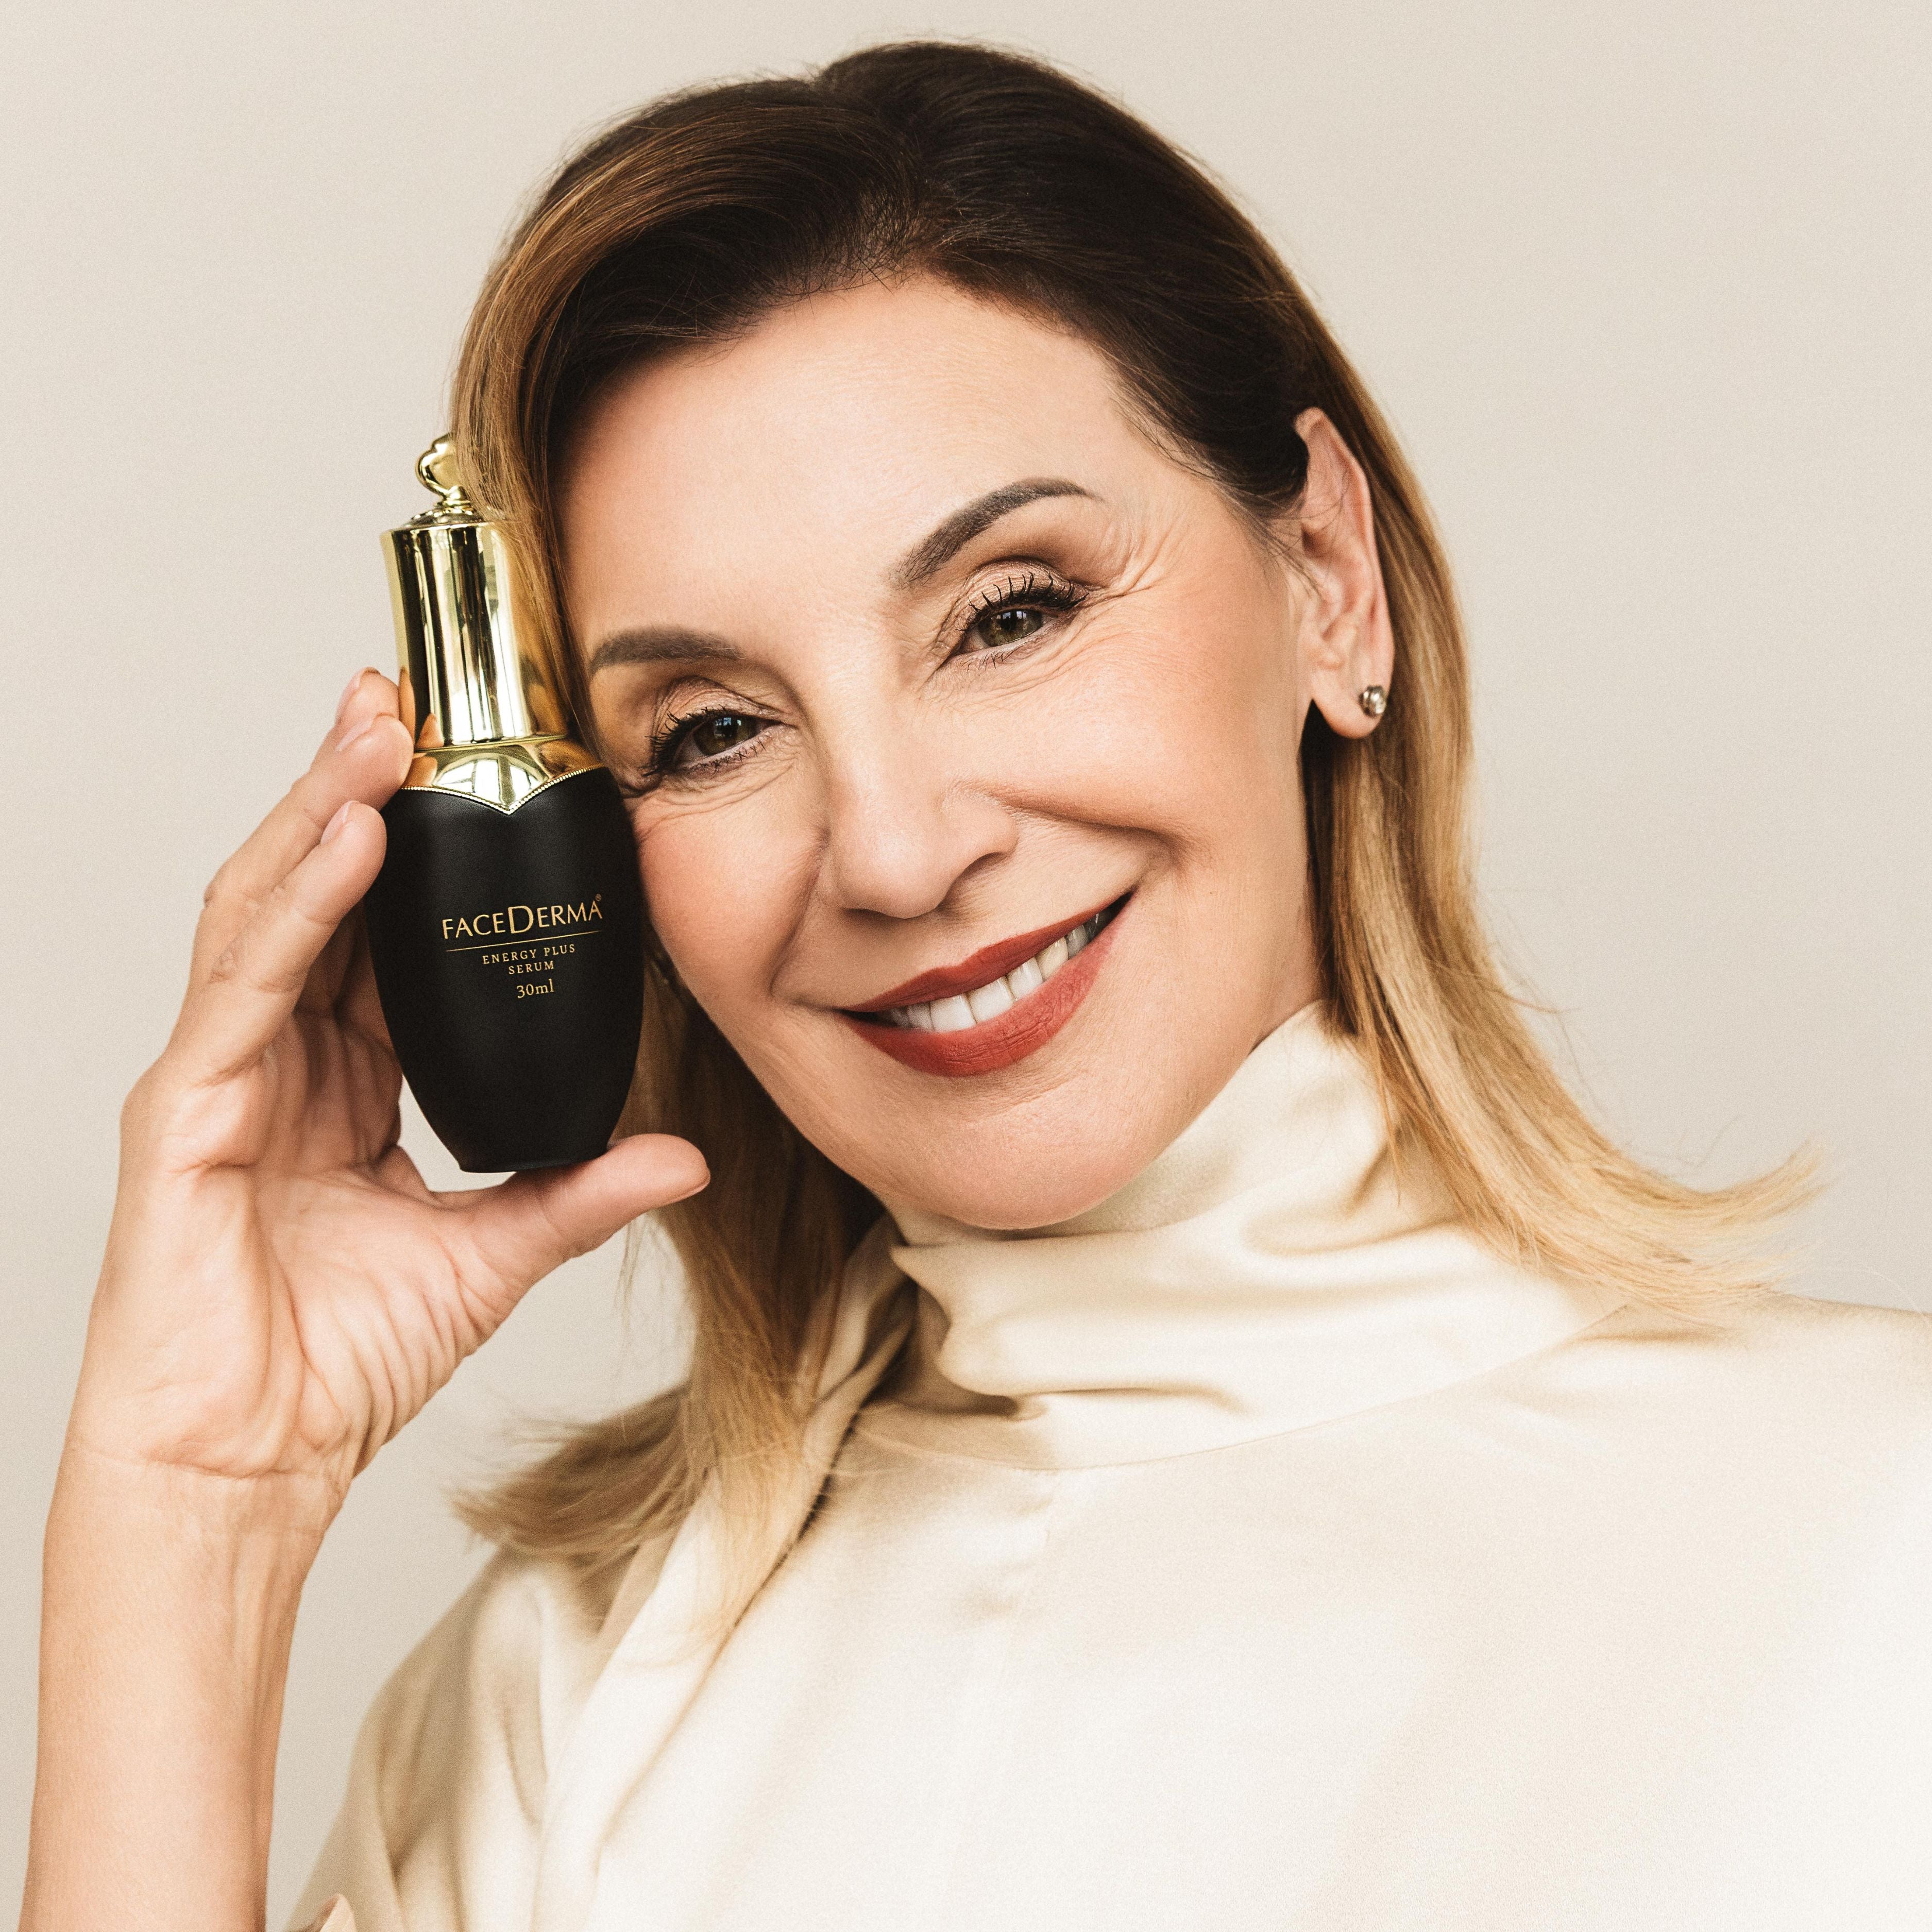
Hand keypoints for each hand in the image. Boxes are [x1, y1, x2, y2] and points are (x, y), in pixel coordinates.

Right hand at [64, 669, 705, 1526]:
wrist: (254, 1463)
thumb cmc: (339, 1360)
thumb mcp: (491, 1252)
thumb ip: (579, 1189)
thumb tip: (686, 1152)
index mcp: (345, 1073)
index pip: (384, 929)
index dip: (422, 844)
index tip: (473, 763)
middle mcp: (280, 1054)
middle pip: (319, 890)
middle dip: (363, 786)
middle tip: (416, 691)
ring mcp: (224, 1072)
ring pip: (270, 906)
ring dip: (324, 807)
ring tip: (379, 723)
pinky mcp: (186, 1109)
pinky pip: (246, 984)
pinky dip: (297, 903)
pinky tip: (343, 838)